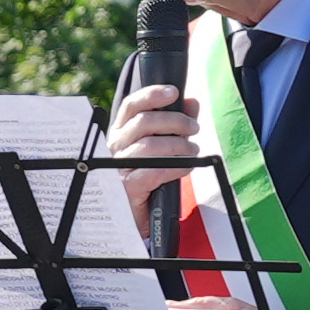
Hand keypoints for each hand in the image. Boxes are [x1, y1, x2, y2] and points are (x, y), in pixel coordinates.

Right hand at [102, 75, 201, 243]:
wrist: (136, 217)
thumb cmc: (149, 179)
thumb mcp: (163, 149)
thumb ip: (176, 124)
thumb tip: (191, 102)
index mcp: (121, 133)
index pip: (131, 106)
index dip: (151, 95)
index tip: (174, 92)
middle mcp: (115, 147)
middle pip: (144, 122)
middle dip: (175, 121)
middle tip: (194, 129)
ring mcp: (118, 168)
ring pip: (149, 146)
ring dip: (179, 146)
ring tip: (193, 151)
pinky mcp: (127, 188)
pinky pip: (153, 171)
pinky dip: (175, 167)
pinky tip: (186, 168)